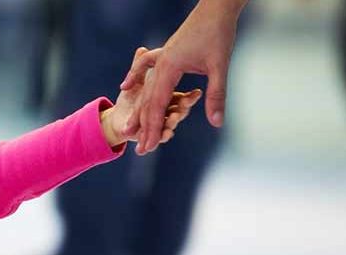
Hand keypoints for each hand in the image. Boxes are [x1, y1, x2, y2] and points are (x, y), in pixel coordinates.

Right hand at [120, 0, 245, 154]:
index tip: (147, 147)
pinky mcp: (165, 55)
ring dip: (140, 111)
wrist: (215, 8)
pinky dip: (135, 80)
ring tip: (132, 129)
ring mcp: (161, 59)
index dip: (152, 128)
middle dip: (143, 127)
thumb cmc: (218, 33)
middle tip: (140, 150)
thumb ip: (216, 95)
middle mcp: (160, 65)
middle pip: (147, 101)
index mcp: (169, 68)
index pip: (156, 105)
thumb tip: (217, 122)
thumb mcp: (220, 66)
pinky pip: (145, 72)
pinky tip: (125, 87)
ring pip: (146, 90)